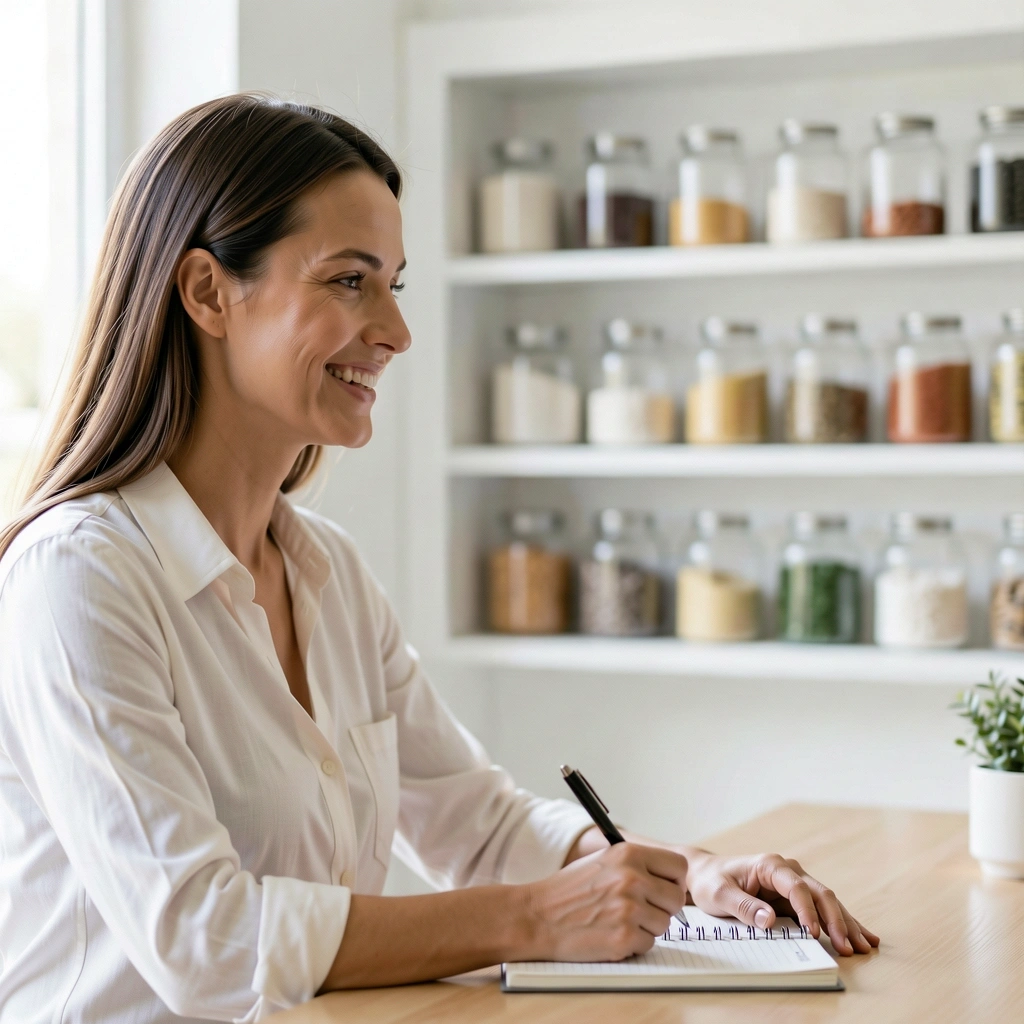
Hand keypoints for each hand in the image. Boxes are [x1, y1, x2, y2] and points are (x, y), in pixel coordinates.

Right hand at [525, 843, 687, 961]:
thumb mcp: (604, 860)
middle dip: (661, 908)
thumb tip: (671, 877)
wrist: (538, 916)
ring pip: (663, 924)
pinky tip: (610, 934)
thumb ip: (637, 864)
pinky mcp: (624, 937)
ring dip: (646, 927)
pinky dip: (633, 944)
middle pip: (676, 899)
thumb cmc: (569, 890)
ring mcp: (629, 909)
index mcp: (628, 854)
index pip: (679, 866)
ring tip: (617, 920)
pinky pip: (648, 945)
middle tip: (639, 910)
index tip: (664, 889)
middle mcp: (632, 878)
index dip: (674, 881)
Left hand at [684, 850, 879, 955]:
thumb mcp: (719, 894)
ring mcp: (793, 882)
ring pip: (827, 902)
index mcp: (769, 865)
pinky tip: (863, 934)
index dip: (808, 911)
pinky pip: (822, 909)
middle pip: (820, 894)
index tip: (815, 935)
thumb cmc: (710, 881)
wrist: (704, 873)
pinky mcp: (795, 896)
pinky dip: (841, 921)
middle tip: (849, 948)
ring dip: (845, 923)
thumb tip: (770, 921)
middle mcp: (786, 870)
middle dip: (836, 920)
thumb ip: (743, 906)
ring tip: (865, 946)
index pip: (796, 888)